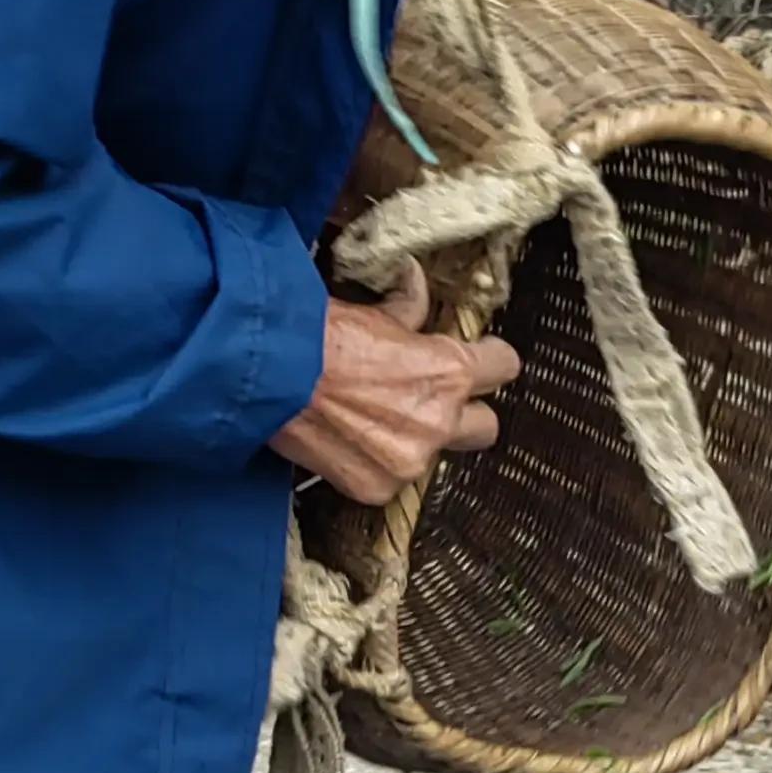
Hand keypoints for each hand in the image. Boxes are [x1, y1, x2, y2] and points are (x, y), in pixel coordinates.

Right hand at [267, 264, 518, 503]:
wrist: (266, 377)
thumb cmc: (316, 338)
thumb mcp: (371, 314)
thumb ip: (407, 310)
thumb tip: (415, 284)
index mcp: (449, 371)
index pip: (505, 368)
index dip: (489, 361)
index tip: (476, 361)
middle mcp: (440, 420)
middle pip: (487, 427)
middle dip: (464, 413)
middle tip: (432, 401)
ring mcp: (410, 460)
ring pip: (435, 456)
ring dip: (416, 441)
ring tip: (375, 421)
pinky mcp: (378, 488)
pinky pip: (393, 481)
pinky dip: (376, 465)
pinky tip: (349, 442)